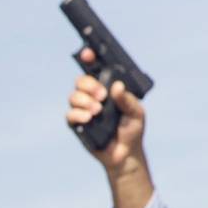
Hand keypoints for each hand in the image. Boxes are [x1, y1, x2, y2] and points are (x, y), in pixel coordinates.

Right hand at [66, 52, 147, 174]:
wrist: (126, 154)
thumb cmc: (132, 130)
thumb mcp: (136, 112)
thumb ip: (127, 99)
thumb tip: (117, 86)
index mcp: (107, 88)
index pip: (95, 69)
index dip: (89, 58)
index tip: (88, 54)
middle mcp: (92, 96)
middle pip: (81, 80)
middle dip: (89, 85)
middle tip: (102, 96)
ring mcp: (83, 110)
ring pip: (73, 96)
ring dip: (85, 101)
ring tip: (97, 111)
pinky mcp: (77, 124)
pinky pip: (70, 114)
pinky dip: (78, 114)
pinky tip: (89, 118)